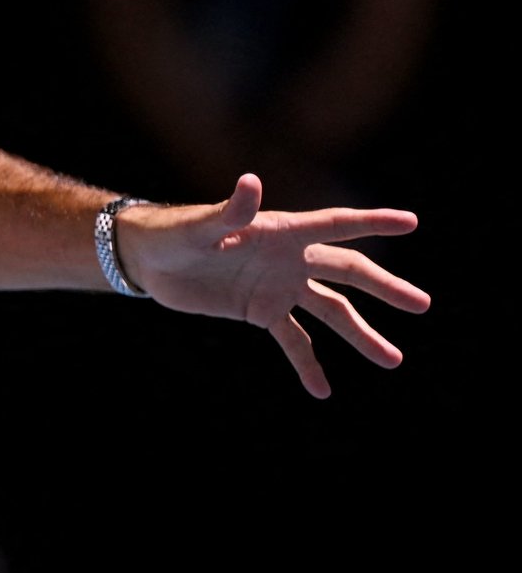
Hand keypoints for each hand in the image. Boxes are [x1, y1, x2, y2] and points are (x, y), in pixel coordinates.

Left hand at [119, 173, 431, 397]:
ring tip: (392, 360)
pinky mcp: (262, 311)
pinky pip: (293, 339)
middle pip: (347, 272)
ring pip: (330, 311)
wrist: (151, 260)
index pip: (335, 225)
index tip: (411, 222)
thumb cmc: (176, 233)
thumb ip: (231, 212)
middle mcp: (290, 258)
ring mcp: (280, 286)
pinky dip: (308, 364)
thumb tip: (251, 181)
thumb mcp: (202, 226)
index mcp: (282, 231)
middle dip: (384, 288)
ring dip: (360, 335)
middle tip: (422, 305)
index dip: (372, 222)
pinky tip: (323, 390)